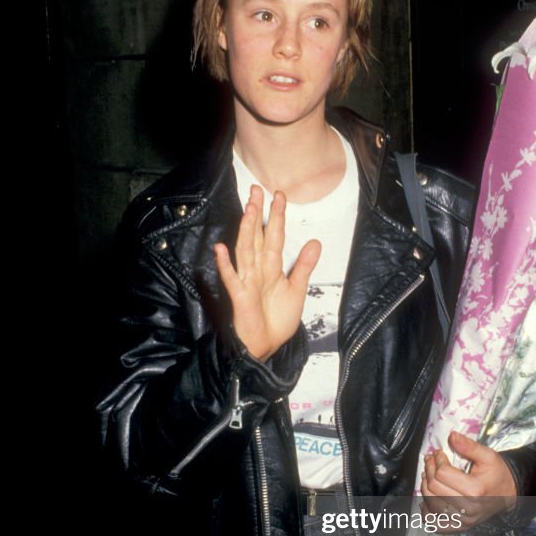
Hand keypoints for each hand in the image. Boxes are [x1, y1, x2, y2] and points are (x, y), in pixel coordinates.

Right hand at [214, 186, 320, 361]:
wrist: (267, 345)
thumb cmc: (277, 319)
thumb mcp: (297, 289)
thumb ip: (304, 266)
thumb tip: (315, 241)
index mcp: (271, 267)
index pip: (273, 236)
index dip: (276, 216)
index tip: (279, 195)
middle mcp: (258, 270)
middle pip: (257, 237)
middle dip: (257, 214)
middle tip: (257, 189)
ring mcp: (247, 281)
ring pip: (245, 251)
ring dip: (246, 231)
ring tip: (248, 210)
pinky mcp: (240, 296)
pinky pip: (232, 279)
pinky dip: (225, 265)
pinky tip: (220, 249)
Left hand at [420, 431, 516, 527]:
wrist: (509, 494)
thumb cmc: (498, 474)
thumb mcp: (488, 456)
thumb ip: (469, 446)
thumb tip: (451, 436)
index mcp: (475, 490)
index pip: (442, 474)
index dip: (437, 460)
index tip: (438, 453)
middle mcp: (468, 508)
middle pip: (434, 488)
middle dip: (429, 470)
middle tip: (430, 461)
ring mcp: (463, 520)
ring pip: (431, 503)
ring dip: (425, 486)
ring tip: (428, 475)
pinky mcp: (460, 526)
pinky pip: (435, 523)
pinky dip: (427, 511)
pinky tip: (428, 499)